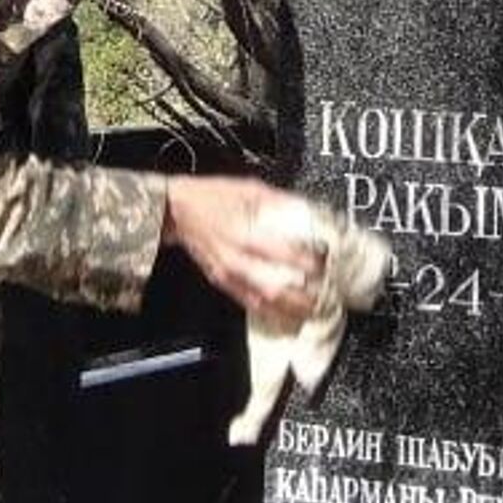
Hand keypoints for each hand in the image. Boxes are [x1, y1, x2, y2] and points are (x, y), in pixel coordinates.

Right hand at [163, 176, 326, 326]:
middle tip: (324, 295)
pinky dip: (268, 311)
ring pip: (263, 302)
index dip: (308, 262)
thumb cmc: (211, 196)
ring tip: (310, 311)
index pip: (285, 255)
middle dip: (303, 296)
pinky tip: (282, 314)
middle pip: (276, 288)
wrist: (177, 210)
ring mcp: (228, 275)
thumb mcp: (250, 188)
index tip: (325, 261)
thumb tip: (307, 209)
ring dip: (289, 310)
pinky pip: (247, 303)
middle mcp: (237, 260)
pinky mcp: (221, 282)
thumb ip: (279, 201)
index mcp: (245, 234)